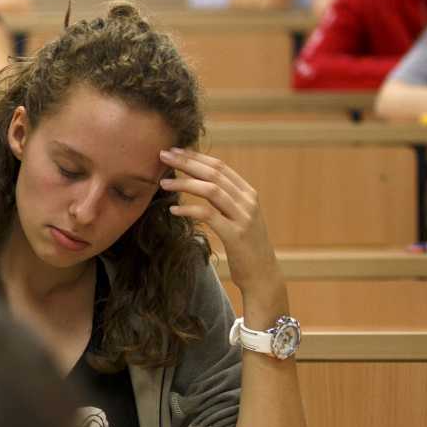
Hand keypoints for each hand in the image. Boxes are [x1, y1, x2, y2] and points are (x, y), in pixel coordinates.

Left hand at [160, 148, 283, 311]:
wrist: (263, 276)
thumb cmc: (245, 248)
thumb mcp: (238, 218)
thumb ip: (224, 201)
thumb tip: (199, 183)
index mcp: (248, 193)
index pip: (220, 166)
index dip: (196, 156)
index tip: (175, 150)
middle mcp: (248, 201)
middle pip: (214, 173)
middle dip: (187, 162)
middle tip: (164, 156)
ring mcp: (243, 217)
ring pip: (211, 190)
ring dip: (184, 183)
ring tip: (163, 183)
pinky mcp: (236, 235)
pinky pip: (208, 215)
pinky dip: (189, 209)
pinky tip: (174, 209)